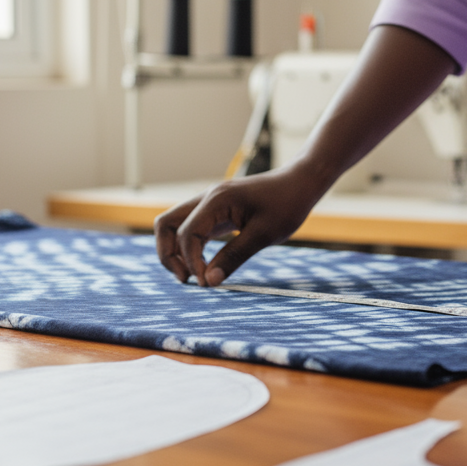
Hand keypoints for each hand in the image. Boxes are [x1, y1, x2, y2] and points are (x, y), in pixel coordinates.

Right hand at [155, 165, 327, 286]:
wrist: (300, 182)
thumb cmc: (287, 205)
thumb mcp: (264, 235)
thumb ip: (234, 257)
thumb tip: (208, 281)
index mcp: (216, 201)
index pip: (187, 234)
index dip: (191, 262)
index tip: (206, 283)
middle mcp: (207, 199)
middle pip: (166, 225)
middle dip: (169, 255)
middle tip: (187, 280)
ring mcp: (209, 204)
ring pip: (174, 225)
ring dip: (175, 251)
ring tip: (193, 276)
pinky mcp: (216, 211)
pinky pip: (191, 228)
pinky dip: (189, 247)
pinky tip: (203, 265)